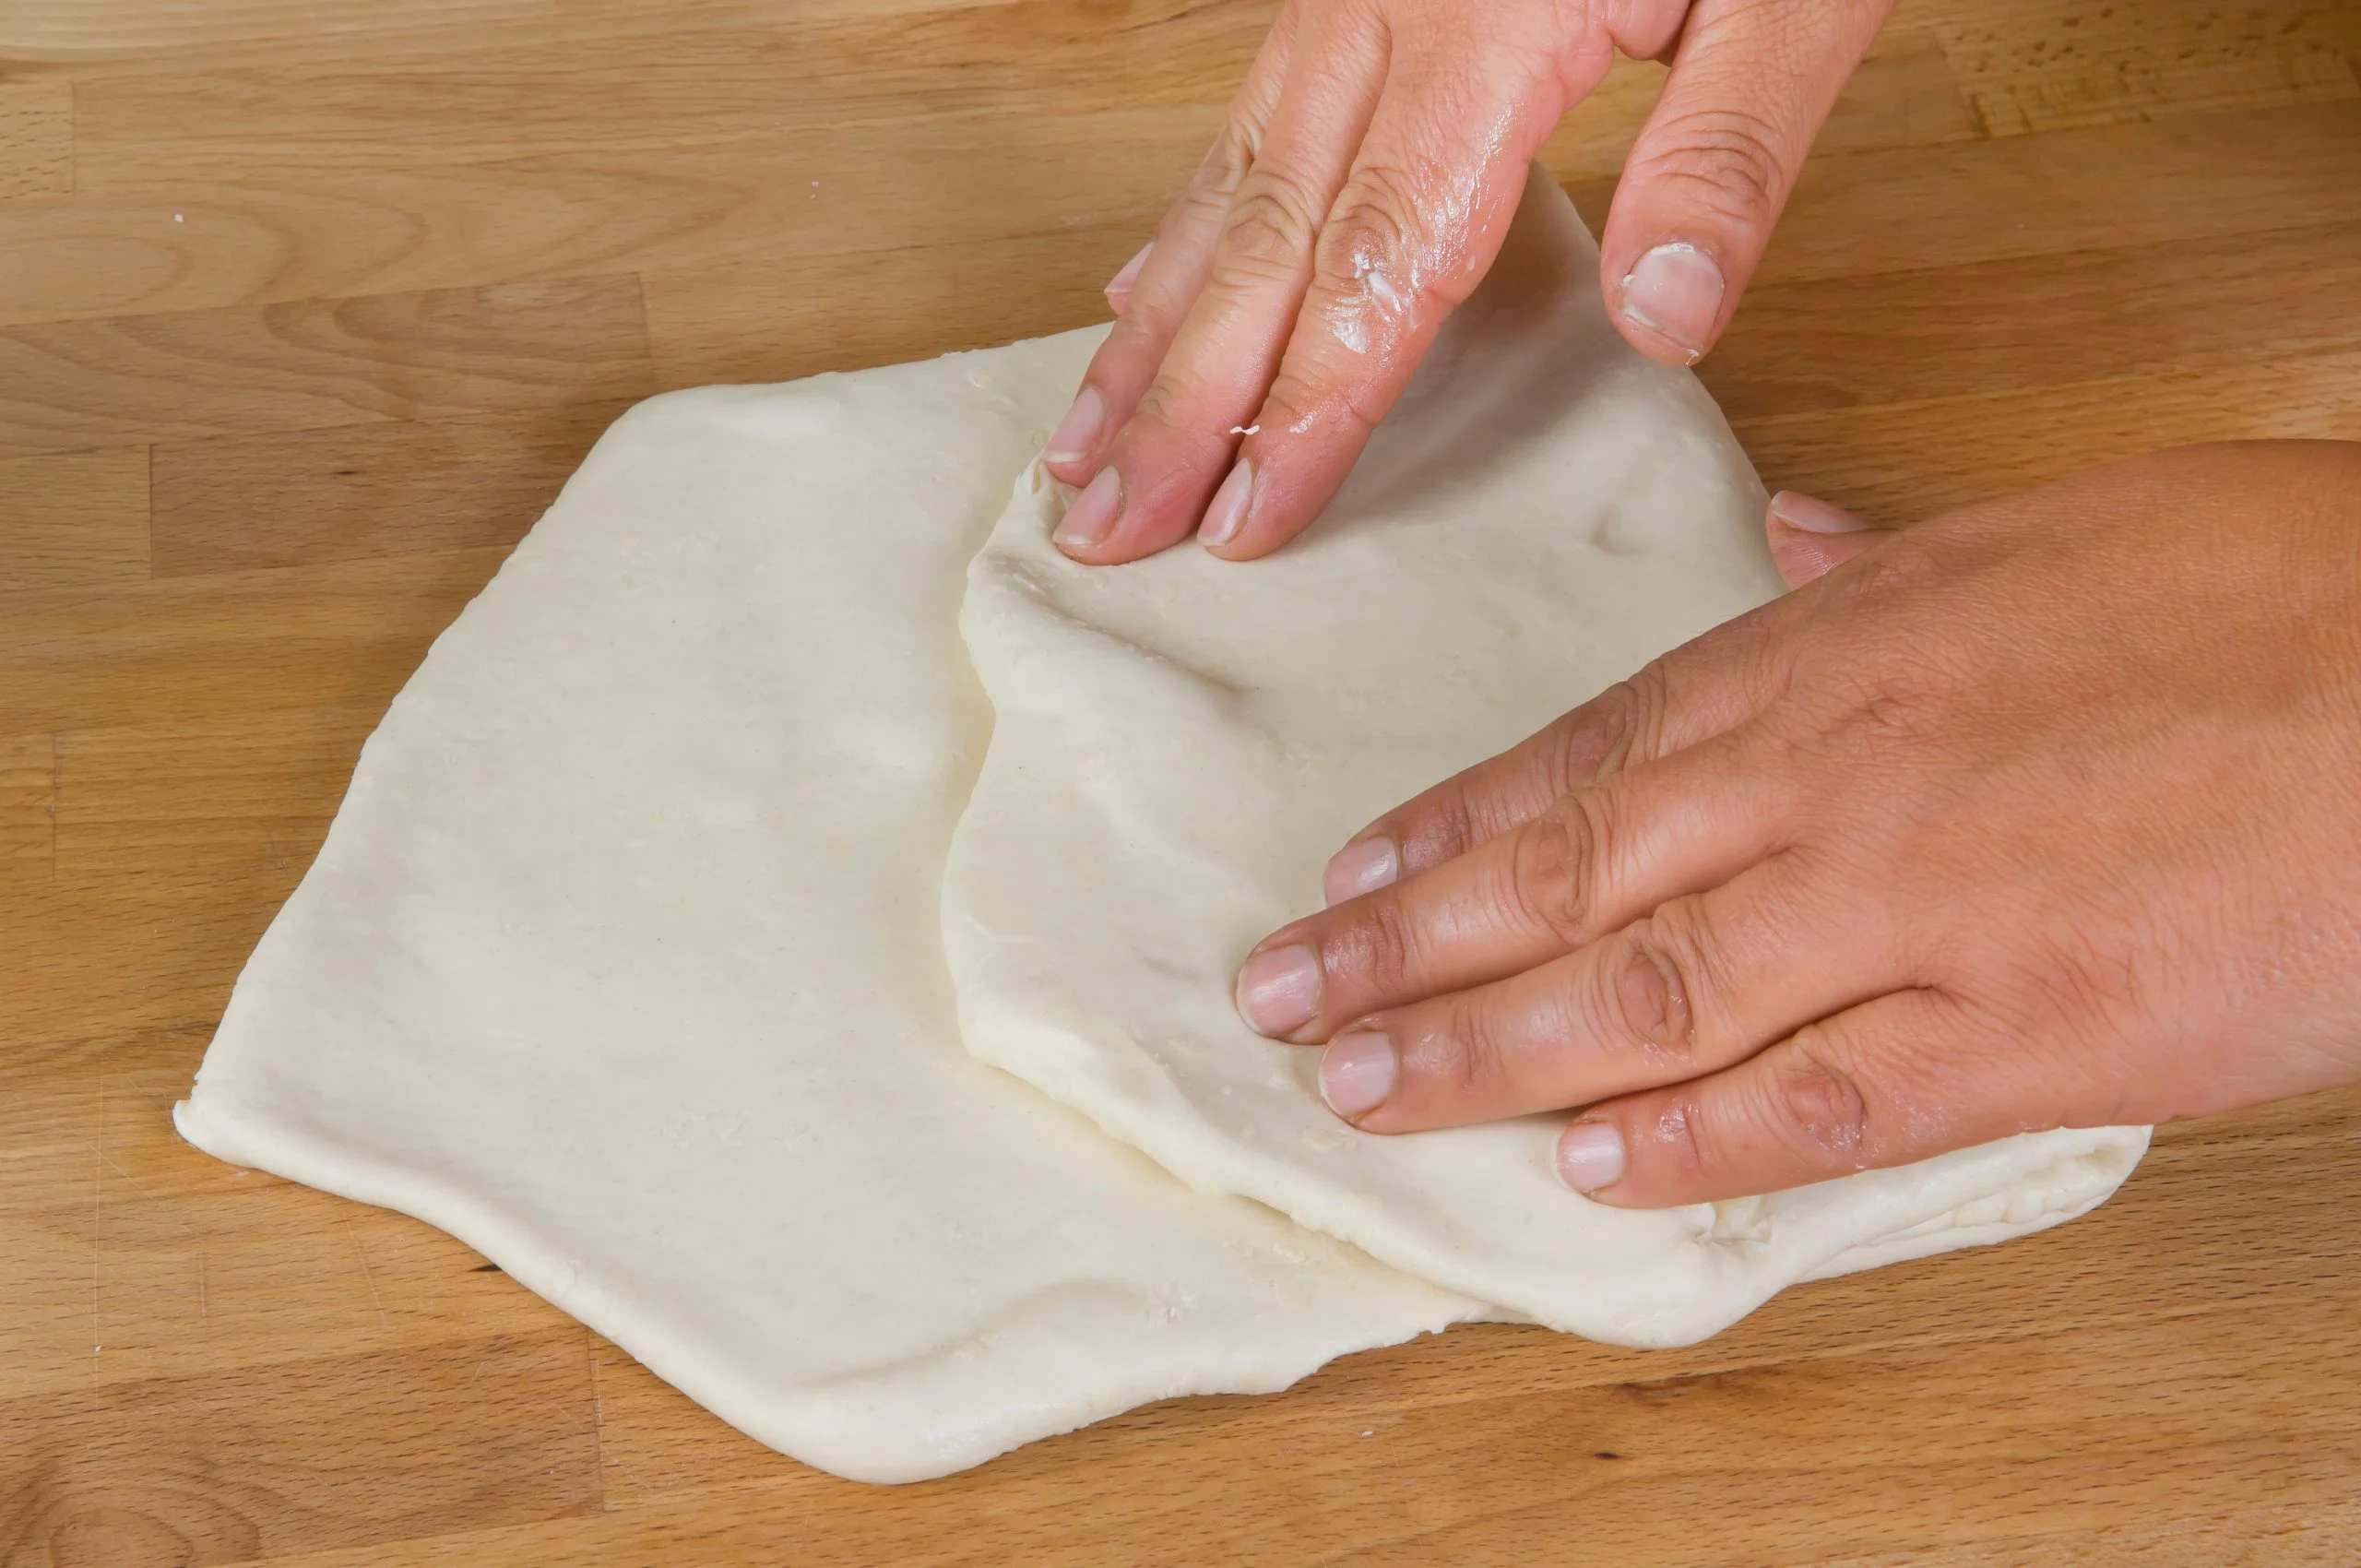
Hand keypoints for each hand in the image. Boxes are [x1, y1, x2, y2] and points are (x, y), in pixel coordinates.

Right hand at [1041, 0, 1892, 564]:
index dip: (1308, 403)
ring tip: (1082, 445)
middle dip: (1180, 400)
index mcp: (1491, 30)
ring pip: (1225, 187)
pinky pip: (1242, 123)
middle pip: (1264, 241)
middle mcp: (1388, 14)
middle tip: (1104, 525)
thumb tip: (1660, 322)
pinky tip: (1138, 294)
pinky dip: (1179, 227)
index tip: (1247, 517)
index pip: (1380, 262)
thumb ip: (1729, 152)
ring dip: (1150, 331)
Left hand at [1231, 441, 2360, 1205]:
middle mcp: (1830, 791)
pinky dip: (1694, 1142)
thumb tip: (1787, 530)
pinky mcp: (2023, 1040)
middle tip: (1284, 1006)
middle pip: (1566, 883)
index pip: (1579, 760)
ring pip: (1645, 1001)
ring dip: (1488, 1054)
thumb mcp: (2048, 527)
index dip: (1444, 834)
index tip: (1343, 889)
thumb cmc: (2263, 590)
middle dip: (1405, 953)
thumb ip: (1889, 555)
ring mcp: (1912, 921)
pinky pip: (1817, 1105)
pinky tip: (1595, 1170)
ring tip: (1368, 1093)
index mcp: (1830, 661)